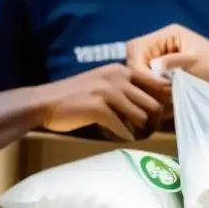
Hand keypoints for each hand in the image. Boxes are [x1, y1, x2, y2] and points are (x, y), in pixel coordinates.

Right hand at [36, 63, 167, 140]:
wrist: (45, 102)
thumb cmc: (75, 96)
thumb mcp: (103, 84)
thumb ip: (125, 88)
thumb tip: (152, 102)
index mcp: (121, 70)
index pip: (156, 83)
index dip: (163, 100)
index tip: (164, 114)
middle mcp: (118, 78)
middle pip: (153, 102)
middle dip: (155, 118)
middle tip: (151, 129)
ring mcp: (108, 92)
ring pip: (141, 115)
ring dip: (140, 129)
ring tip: (136, 134)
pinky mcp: (98, 108)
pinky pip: (123, 127)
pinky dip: (125, 135)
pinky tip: (122, 137)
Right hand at [126, 24, 208, 93]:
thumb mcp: (195, 63)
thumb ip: (173, 63)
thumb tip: (153, 67)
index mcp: (168, 34)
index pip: (137, 47)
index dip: (139, 67)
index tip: (152, 83)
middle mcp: (163, 43)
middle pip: (135, 58)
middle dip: (142, 76)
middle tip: (158, 91)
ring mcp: (165, 57)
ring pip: (142, 71)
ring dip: (149, 84)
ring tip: (163, 95)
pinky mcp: (169, 70)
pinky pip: (152, 78)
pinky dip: (156, 88)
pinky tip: (165, 96)